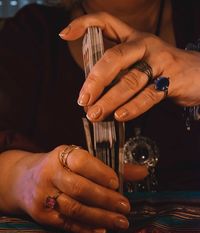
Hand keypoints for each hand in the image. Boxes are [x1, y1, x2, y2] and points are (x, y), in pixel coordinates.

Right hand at [1, 146, 130, 232]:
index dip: (100, 172)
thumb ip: (111, 167)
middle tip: (126, 207)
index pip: (81, 161)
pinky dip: (86, 229)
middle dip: (105, 199)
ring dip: (100, 217)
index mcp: (60, 156)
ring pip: (74, 208)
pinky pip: (66, 224)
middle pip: (79, 188)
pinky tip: (102, 231)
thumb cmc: (60, 168)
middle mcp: (49, 174)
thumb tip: (143, 172)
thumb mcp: (78, 161)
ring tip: (121, 222)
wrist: (23, 181)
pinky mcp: (41, 215)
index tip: (117, 183)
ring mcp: (43, 196)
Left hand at [60, 12, 199, 120]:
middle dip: (95, 79)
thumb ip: (118, 72)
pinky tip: (120, 116)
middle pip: (115, 57)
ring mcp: (160, 61)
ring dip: (110, 100)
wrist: (198, 74)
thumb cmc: (162, 70)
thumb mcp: (139, 62)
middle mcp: (145, 45)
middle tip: (83, 99)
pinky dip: (133, 107)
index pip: (107, 22)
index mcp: (134, 38)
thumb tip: (92, 91)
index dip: (85, 25)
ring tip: (95, 114)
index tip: (64, 34)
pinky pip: (148, 95)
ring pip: (130, 80)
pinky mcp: (171, 80)